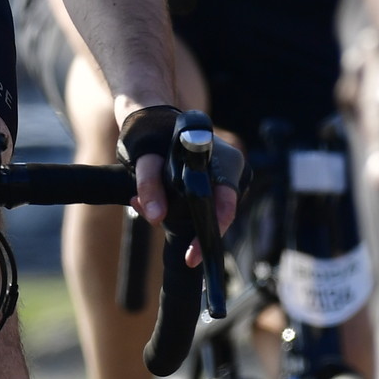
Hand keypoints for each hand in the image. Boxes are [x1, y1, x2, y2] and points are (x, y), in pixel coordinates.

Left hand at [118, 102, 238, 267]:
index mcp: (225, 161)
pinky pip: (205, 207)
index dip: (209, 234)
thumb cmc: (153, 136)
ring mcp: (228, 178)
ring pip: (210, 213)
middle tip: (153, 219)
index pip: (226, 207)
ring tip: (146, 206)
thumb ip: (149, 185)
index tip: (192, 257)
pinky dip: (181, 211)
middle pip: (218, 214)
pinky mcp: (218, 184)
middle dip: (188, 228)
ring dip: (181, 219)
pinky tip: (154, 205)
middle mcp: (233, 169)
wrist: (154, 121)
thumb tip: (156, 217)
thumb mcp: (145, 159)